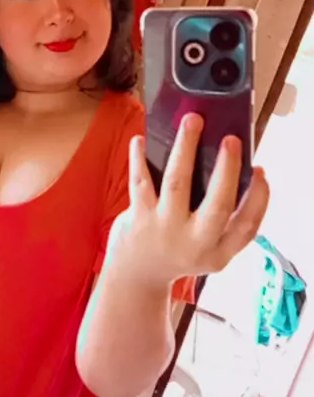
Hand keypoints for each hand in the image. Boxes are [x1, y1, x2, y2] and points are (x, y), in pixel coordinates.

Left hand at [107, 113, 269, 287]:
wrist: (137, 276)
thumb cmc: (179, 251)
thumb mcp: (209, 250)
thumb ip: (224, 221)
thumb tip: (234, 168)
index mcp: (217, 253)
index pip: (248, 226)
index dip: (259, 198)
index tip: (260, 170)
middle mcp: (194, 243)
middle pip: (218, 204)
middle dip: (227, 169)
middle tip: (231, 139)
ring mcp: (165, 230)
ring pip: (177, 183)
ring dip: (186, 149)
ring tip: (192, 120)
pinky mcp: (138, 218)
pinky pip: (140, 182)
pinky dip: (139, 159)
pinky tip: (140, 140)